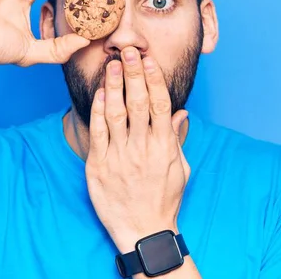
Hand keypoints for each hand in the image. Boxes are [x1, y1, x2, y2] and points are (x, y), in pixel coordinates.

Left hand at [86, 47, 190, 253]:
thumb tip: (183, 112)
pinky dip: (97, 110)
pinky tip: (99, 93)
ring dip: (114, 86)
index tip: (150, 61)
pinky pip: (97, 132)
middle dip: (134, 74)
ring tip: (113, 64)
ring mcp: (119, 156)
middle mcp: (142, 148)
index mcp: (164, 146)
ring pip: (116, 113)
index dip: (155, 79)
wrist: (143, 229)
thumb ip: (178, 138)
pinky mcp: (99, 165)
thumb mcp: (180, 169)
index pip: (160, 105)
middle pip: (138, 103)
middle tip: (130, 51)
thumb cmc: (164, 198)